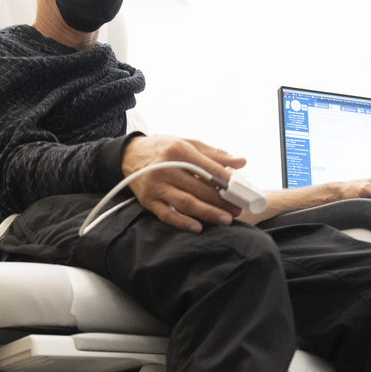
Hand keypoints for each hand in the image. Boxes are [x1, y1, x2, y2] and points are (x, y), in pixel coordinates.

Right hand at [123, 134, 246, 231]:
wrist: (129, 155)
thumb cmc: (163, 149)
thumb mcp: (187, 144)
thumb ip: (214, 154)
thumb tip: (241, 162)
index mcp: (178, 150)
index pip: (206, 167)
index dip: (225, 179)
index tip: (239, 189)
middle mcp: (166, 168)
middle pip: (198, 188)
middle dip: (221, 200)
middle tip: (237, 208)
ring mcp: (156, 186)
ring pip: (186, 203)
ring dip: (208, 212)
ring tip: (226, 219)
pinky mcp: (148, 201)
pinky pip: (167, 215)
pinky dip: (183, 222)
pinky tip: (198, 227)